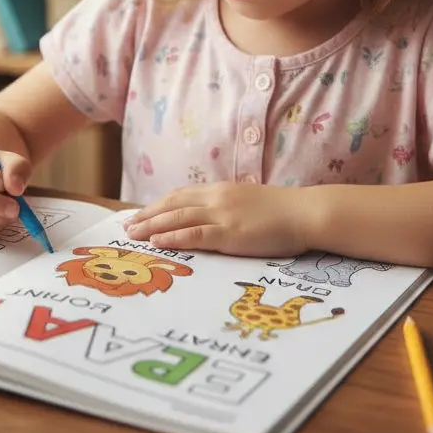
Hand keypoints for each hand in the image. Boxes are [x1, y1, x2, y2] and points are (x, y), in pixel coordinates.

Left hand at [122, 183, 311, 256]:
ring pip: (178, 218)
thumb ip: (228, 207)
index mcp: (221, 190)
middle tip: (126, 226)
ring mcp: (222, 215)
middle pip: (172, 204)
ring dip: (151, 226)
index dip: (157, 205)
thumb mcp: (248, 202)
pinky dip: (173, 237)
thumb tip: (212, 217)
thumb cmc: (283, 212)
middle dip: (147, 215)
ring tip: (132, 235)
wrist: (306, 213)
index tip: (140, 214)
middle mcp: (216, 198)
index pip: (180, 196)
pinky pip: (195, 234)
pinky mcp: (230, 233)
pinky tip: (157, 242)